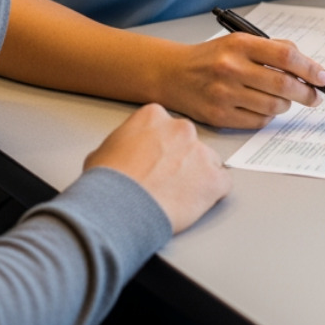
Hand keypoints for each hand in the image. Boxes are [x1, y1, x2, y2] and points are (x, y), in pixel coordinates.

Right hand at [84, 103, 231, 233]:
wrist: (118, 208)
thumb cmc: (107, 183)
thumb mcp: (103, 150)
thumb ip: (124, 143)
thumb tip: (124, 153)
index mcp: (154, 116)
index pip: (166, 128)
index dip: (159, 147)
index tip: (154, 160)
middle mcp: (181, 128)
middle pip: (188, 142)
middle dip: (179, 160)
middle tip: (164, 180)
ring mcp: (201, 152)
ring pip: (207, 162)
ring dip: (196, 176)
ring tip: (175, 197)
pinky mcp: (214, 179)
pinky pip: (222, 184)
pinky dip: (212, 194)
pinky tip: (194, 203)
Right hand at [159, 34, 324, 129]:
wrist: (172, 74)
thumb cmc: (212, 58)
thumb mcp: (240, 42)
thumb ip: (273, 50)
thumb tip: (307, 66)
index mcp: (240, 45)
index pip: (285, 57)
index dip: (310, 69)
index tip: (323, 78)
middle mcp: (231, 68)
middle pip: (283, 85)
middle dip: (306, 93)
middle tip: (314, 97)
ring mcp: (224, 94)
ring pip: (273, 106)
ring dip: (286, 105)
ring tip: (284, 100)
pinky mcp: (219, 116)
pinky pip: (257, 121)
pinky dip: (268, 116)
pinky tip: (264, 108)